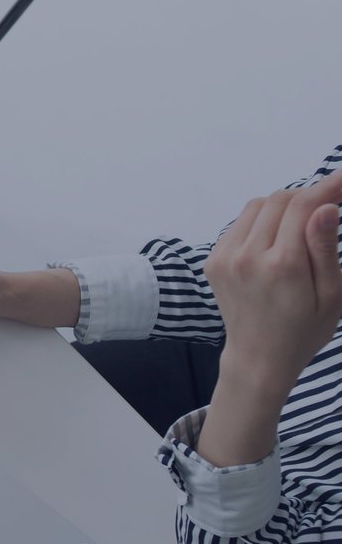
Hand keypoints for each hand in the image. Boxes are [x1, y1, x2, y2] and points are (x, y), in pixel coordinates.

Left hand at [204, 171, 341, 386]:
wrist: (259, 358)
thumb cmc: (305, 329)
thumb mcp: (332, 295)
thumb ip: (325, 248)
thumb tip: (325, 208)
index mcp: (283, 265)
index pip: (304, 205)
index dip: (328, 186)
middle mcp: (248, 256)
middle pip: (280, 200)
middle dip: (308, 195)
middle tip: (331, 202)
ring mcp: (225, 257)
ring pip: (257, 207)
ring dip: (284, 206)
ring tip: (304, 223)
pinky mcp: (213, 260)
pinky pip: (240, 224)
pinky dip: (262, 221)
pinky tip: (278, 239)